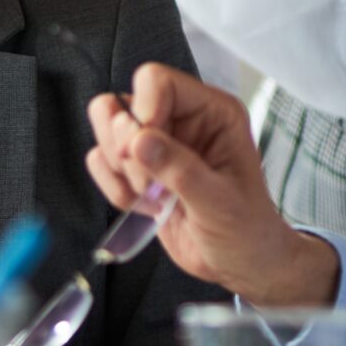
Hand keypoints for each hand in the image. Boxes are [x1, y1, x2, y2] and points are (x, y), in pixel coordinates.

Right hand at [85, 63, 338, 305]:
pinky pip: (100, 162)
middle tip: (150, 182)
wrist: (239, 263)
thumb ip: (180, 169)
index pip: (156, 81)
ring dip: (120, 171)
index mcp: (211, 111)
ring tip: (152, 197)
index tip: (144, 150)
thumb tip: (139, 141)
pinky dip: (114, 189)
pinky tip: (145, 207)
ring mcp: (156, 143)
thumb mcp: (220, 202)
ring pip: (105, 130)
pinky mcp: (138, 168)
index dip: (142, 112)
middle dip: (125, 148)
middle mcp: (181, 119)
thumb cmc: (246, 229)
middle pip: (121, 103)